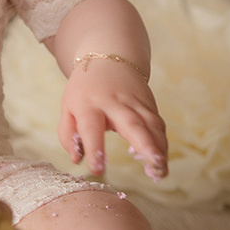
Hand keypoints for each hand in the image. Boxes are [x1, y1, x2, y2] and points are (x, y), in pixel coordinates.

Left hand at [58, 56, 167, 180]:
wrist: (108, 57)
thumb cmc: (84, 89)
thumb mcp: (68, 107)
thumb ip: (68, 134)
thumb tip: (76, 160)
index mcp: (88, 104)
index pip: (91, 128)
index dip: (94, 148)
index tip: (97, 169)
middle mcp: (114, 102)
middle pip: (132, 123)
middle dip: (144, 145)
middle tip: (153, 165)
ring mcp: (135, 102)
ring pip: (151, 125)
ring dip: (159, 149)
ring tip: (159, 172)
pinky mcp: (149, 104)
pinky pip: (158, 125)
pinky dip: (161, 143)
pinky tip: (160, 160)